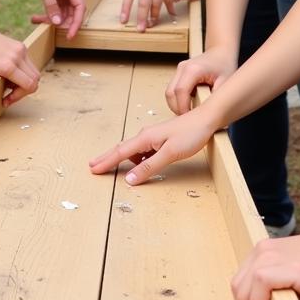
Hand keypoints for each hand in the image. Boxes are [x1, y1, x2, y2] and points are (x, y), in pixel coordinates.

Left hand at [15, 0, 85, 38]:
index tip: (70, 35)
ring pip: (61, 13)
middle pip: (72, 13)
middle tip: (54, 32)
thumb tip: (58, 23)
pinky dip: (45, 16)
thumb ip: (51, 6)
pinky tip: (34, 19)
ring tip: (38, 21)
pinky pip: (52, 11)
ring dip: (51, 20)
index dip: (77, 23)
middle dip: (63, 23)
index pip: (80, 8)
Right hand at [88, 107, 216, 183]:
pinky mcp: (161, 140)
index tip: (94, 168)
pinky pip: (143, 151)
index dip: (107, 161)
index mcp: (146, 138)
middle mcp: (147, 136)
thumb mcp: (170, 154)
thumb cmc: (190, 134)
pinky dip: (136, 159)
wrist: (206, 120)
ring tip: (111, 168)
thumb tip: (130, 178)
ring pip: (133, 151)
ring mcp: (154, 137)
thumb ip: (149, 167)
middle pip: (123, 149)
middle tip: (94, 166)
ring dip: (122, 159)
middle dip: (108, 158)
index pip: (121, 152)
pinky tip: (139, 165)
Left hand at [119, 0, 185, 30]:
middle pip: (143, 2)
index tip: (123, 20)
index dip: (125, 7)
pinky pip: (169, 0)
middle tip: (141, 29)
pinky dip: (170, 9)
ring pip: (156, 3)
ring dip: (155, 15)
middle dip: (142, 17)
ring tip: (153, 23)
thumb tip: (134, 2)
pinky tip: (171, 15)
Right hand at [165, 46, 235, 114]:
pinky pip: (173, 90)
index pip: (180, 92)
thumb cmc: (224, 64)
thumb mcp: (225, 82)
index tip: (190, 119)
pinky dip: (178, 100)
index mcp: (193, 69)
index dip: (183, 108)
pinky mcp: (178, 73)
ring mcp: (179, 70)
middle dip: (177, 109)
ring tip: (191, 112)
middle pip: (170, 93)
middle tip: (190, 119)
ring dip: (176, 105)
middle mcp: (182, 68)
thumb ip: (217, 98)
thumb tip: (211, 115)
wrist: (220, 51)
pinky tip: (191, 104)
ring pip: (169, 93)